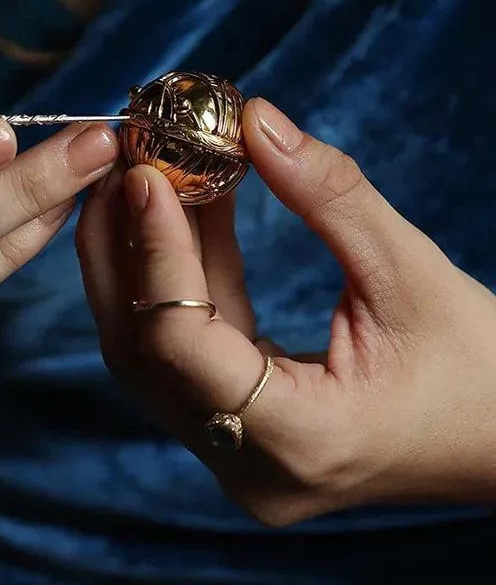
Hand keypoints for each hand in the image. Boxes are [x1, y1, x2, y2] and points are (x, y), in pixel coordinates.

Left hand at [76, 98, 495, 525]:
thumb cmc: (481, 372)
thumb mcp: (412, 276)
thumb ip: (329, 195)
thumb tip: (256, 121)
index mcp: (297, 438)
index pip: (181, 342)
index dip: (156, 251)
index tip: (144, 174)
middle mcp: (245, 464)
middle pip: (143, 348)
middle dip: (126, 247)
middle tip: (124, 164)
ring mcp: (232, 457)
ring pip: (150, 351)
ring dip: (144, 260)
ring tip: (146, 180)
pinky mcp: (234, 434)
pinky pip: (182, 350)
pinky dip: (180, 281)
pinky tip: (184, 216)